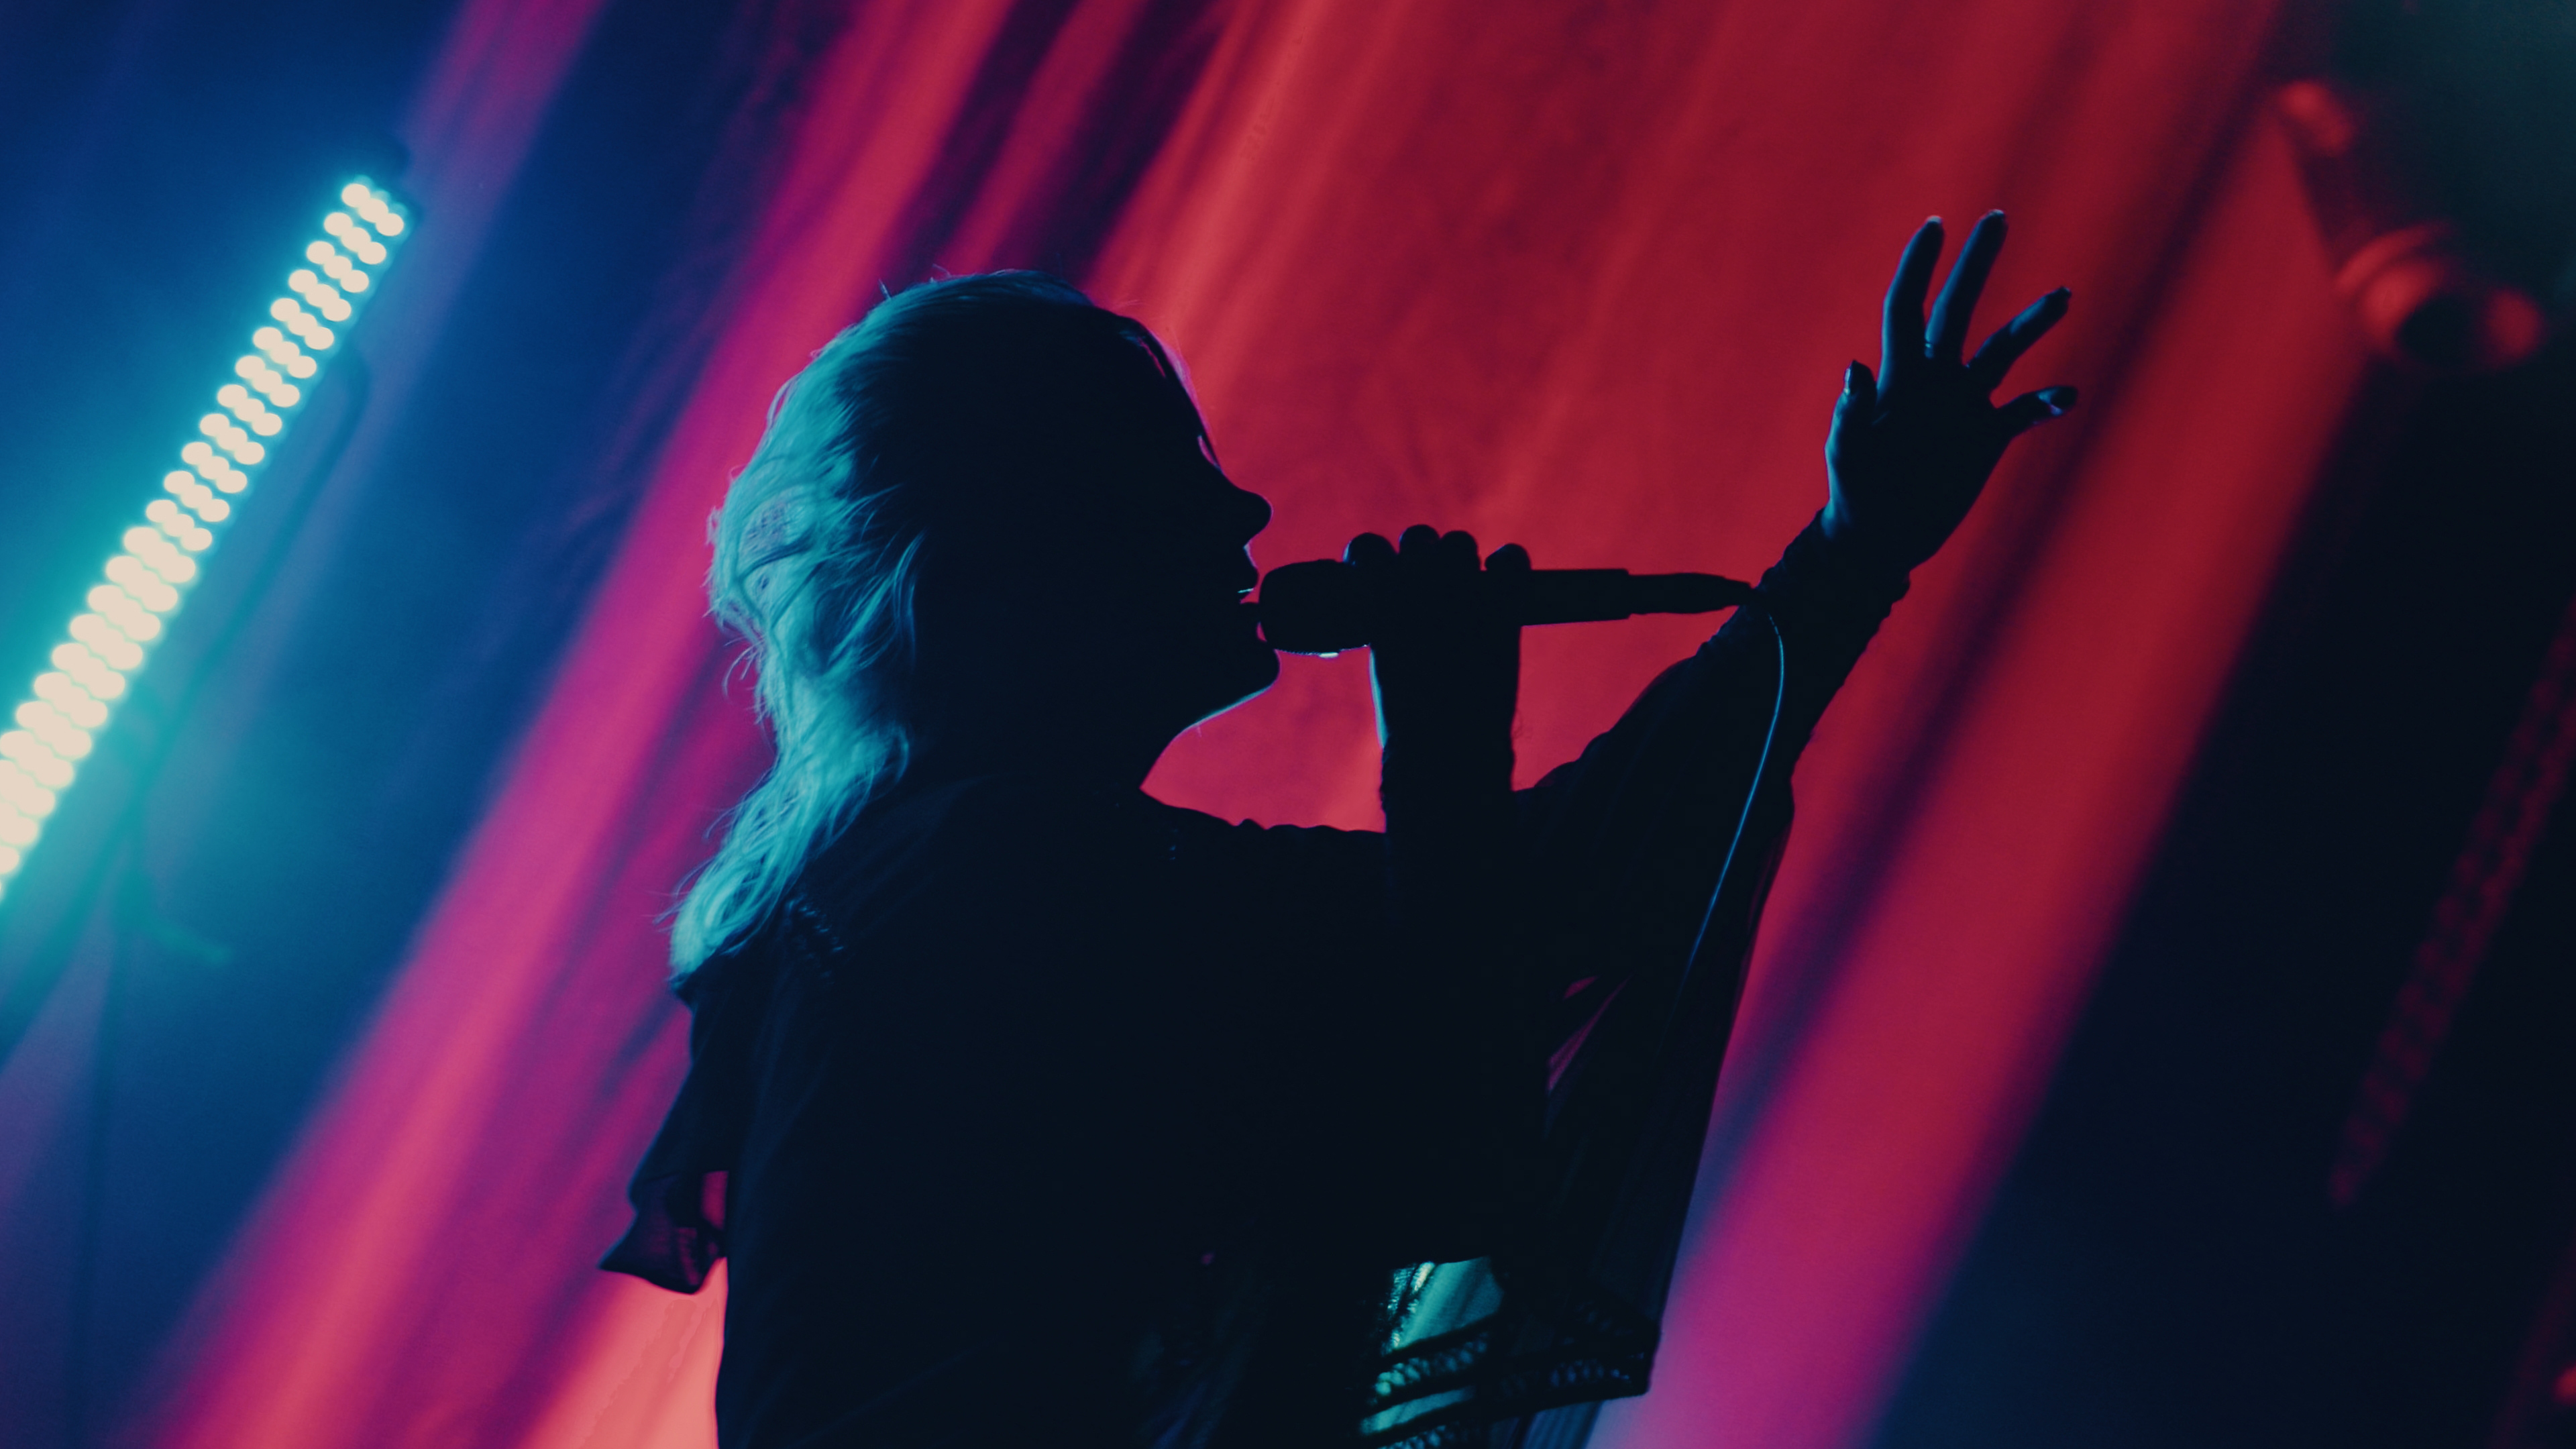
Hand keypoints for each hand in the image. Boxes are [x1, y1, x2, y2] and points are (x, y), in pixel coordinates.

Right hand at [1344, 525, 1527, 748]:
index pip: (1367, 545)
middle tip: (1427, 584)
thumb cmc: (1410, 721)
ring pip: (1460, 542)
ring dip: (1460, 559)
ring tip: (1464, 585)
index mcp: (1378, 595)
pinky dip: (1509, 564)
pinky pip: (1512, 558)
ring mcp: (1462, 585)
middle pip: (1418, 537)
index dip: (1370, 554)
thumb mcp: (1385, 669)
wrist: (1450, 744)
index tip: (1376, 568)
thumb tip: (1406, 621)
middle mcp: (1418, 579)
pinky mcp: (1503, 601)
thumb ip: (1392, 631)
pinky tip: (1503, 578)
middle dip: (1421, 555)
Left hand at [1823, 212, 2076, 570]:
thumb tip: (1855, 366)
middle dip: (1976, 264)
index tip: (1935, 225)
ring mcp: (1964, 406)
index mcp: (1897, 376)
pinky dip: (2046, 402)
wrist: (1880, 541)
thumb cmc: (1853, 496)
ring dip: (2030, 323)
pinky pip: (2024, 410)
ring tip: (2061, 296)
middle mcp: (1934, 380)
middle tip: (1997, 217)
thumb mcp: (1845, 459)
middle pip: (1957, 309)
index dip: (1918, 267)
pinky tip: (2066, 396)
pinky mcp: (1988, 438)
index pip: (1906, 307)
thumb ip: (1849, 415)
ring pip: (2002, 351)